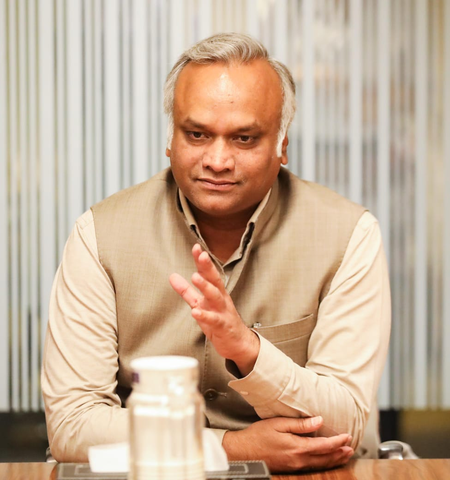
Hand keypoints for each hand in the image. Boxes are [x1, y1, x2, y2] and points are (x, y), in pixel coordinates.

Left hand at [169, 244, 258, 374]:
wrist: (238, 342)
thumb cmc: (220, 320)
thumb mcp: (200, 303)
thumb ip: (186, 291)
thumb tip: (172, 276)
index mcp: (216, 292)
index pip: (208, 273)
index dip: (202, 261)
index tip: (196, 248)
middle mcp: (221, 299)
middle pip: (215, 280)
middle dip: (207, 267)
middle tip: (201, 255)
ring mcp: (222, 311)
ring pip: (215, 297)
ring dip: (205, 286)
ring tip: (195, 277)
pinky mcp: (222, 326)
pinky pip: (213, 320)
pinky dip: (204, 315)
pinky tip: (195, 312)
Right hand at [222, 416, 353, 472]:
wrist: (243, 452)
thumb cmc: (258, 435)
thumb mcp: (278, 424)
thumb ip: (300, 424)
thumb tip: (318, 421)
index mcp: (297, 447)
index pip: (323, 445)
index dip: (337, 441)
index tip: (348, 436)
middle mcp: (298, 460)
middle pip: (325, 458)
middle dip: (340, 453)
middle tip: (351, 448)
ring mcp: (295, 466)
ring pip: (320, 465)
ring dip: (334, 460)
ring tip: (344, 455)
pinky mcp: (290, 469)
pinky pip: (312, 467)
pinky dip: (323, 464)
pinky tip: (325, 460)